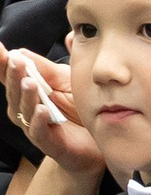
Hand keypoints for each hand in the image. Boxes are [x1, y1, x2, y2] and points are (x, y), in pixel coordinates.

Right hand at [7, 50, 99, 176]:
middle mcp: (25, 109)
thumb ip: (46, 69)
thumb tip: (20, 51)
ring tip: (29, 82)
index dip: (1, 63)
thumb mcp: (64, 84)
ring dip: (26, 96)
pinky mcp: (49, 142)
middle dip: (14, 75)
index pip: (10, 76)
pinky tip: (43, 110)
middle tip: (15, 60)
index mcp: (27, 92)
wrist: (96, 143)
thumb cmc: (77, 109)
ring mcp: (35, 126)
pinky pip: (40, 131)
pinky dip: (39, 121)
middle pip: (15, 91)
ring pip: (25, 110)